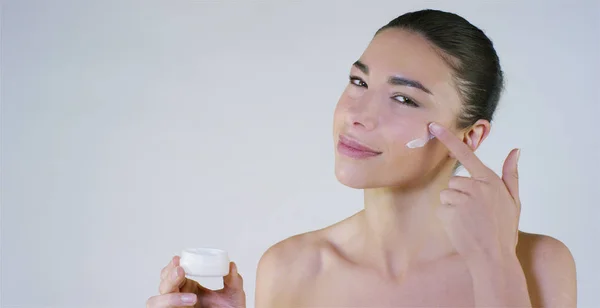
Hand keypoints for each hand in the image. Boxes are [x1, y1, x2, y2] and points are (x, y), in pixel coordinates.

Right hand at [146, 256, 245, 307]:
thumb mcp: (234, 294)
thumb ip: (234, 280)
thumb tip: (232, 265)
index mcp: (189, 287)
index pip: (172, 273)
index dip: (171, 266)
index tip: (179, 259)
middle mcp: (178, 297)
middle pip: (163, 285)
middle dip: (169, 277)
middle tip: (181, 271)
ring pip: (155, 301)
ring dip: (169, 296)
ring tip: (191, 297)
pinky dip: (171, 305)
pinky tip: (190, 301)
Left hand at [428, 122, 520, 262]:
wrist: (494, 257)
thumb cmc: (504, 230)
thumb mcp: (513, 201)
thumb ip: (511, 175)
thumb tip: (515, 151)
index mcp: (490, 181)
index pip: (467, 155)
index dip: (449, 139)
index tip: (434, 126)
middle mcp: (475, 186)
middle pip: (455, 182)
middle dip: (461, 195)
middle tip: (475, 214)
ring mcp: (461, 199)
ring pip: (446, 194)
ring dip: (453, 206)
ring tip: (469, 221)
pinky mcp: (449, 211)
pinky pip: (441, 208)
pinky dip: (447, 217)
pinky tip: (460, 227)